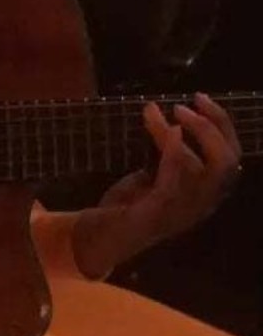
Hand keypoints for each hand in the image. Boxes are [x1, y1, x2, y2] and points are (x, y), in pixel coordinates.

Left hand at [73, 93, 241, 278]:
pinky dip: (176, 155)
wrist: (104, 236)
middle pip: (228, 163)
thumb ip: (162, 146)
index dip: (222, 125)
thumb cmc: (131, 202)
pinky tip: (171, 132)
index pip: (230, 157)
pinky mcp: (158, 214)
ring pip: (204, 169)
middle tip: (184, 105)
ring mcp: (183, 211)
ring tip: (165, 112)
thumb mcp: (152, 169)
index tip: (200, 98)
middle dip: (213, 127)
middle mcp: (201, 204)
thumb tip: (156, 109)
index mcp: (205, 193)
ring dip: (188, 135)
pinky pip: (176, 184)